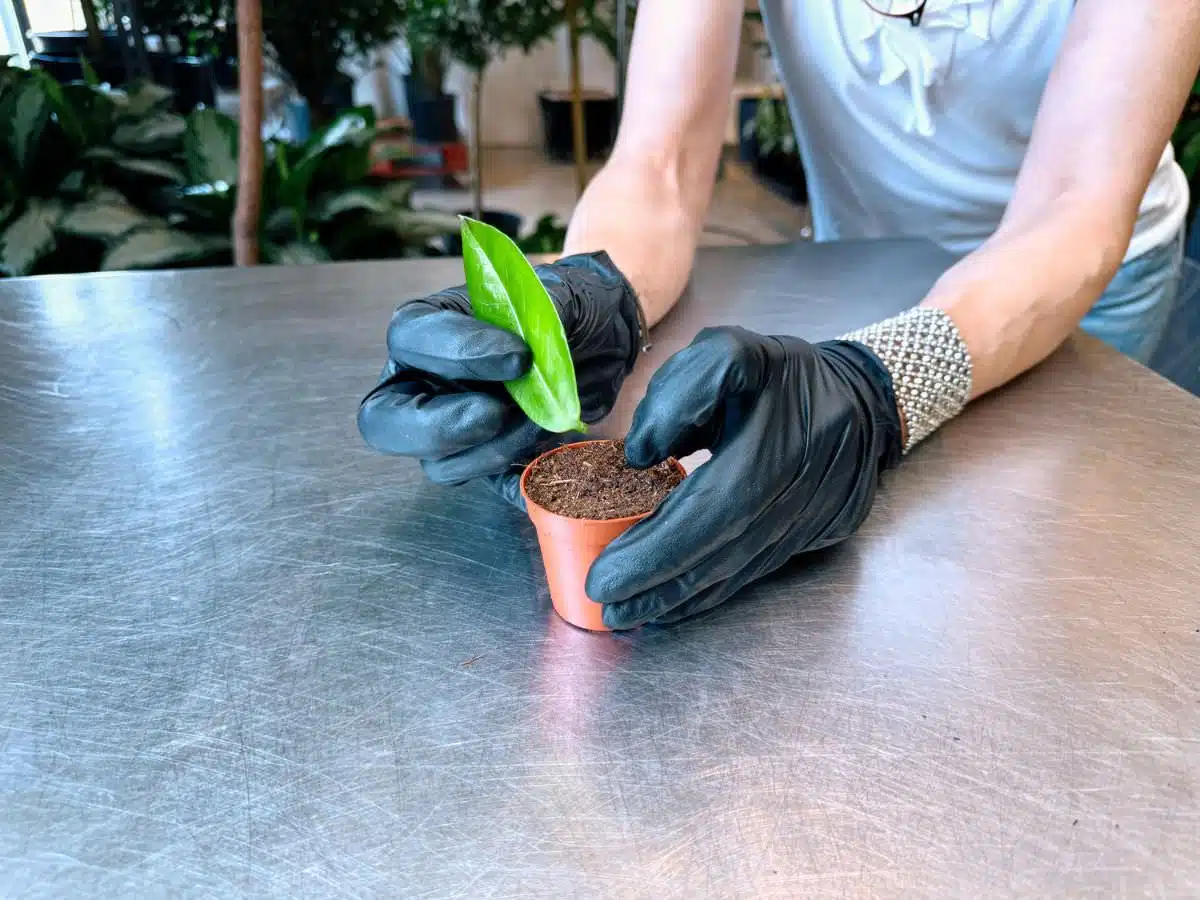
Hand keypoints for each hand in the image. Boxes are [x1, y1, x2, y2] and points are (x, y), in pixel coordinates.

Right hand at [357, 252, 642, 504]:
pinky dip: (524, 481)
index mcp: (427, 327)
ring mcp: (450, 432)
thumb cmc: (562, 310)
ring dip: (496, 449)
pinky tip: (553, 462)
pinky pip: (492, 486)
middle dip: (438, 427)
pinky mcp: (488, 462)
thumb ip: (536, 321)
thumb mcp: (554, 296)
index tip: (518, 356)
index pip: (411, 339)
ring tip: (546, 421)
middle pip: (385, 422)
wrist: (598, 340)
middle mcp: (422, 384)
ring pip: (441, 464)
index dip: (458, 351)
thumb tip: (532, 361)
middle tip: (496, 413)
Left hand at [586, 326, 903, 628]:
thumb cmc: (787, 376)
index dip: (652, 553)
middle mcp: (785, 504)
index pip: (700, 519)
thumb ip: (678, 394)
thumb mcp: (732, 354)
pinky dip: (707, 594)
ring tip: (627, 614)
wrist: (862, 400)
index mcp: (766, 456)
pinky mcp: (800, 542)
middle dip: (653, 586)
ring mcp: (797, 531)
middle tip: (605, 603)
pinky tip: (674, 604)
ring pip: (729, 577)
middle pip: (711, 559)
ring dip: (675, 600)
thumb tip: (639, 455)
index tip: (605, 574)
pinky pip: (747, 576)